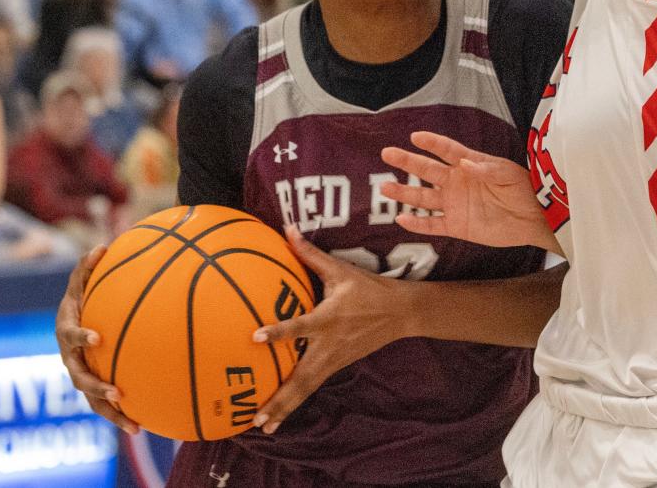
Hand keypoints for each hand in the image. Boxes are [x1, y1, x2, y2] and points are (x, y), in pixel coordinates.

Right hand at [56, 245, 139, 433]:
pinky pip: (104, 404)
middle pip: (79, 377)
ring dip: (111, 413)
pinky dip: (121, 416)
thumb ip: (88, 267)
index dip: (81, 336)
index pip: (70, 334)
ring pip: (91, 399)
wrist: (72, 323)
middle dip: (97, 386)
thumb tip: (101, 246)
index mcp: (66, 330)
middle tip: (117, 391)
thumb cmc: (81, 298)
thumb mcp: (81, 282)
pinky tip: (145, 425)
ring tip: (134, 424)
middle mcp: (70, 357)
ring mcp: (80, 374)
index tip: (97, 338)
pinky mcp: (92, 386)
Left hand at [250, 226, 408, 434]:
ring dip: (285, 408)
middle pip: (302, 375)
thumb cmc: (367, 287)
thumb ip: (310, 253)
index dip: (280, 332)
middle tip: (256, 415)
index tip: (256, 337)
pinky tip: (279, 417)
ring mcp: (334, 359)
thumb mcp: (340, 269)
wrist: (401, 312)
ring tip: (262, 426)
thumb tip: (286, 229)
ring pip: (306, 388)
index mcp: (328, 318)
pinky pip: (312, 387)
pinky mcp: (336, 366)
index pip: (300, 326)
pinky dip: (295, 403)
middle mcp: (328, 344)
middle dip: (279, 397)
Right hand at [380, 131, 555, 250]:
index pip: (447, 150)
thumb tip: (464, 164)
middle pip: (428, 170)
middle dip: (408, 161)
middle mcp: (458, 183)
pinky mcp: (458, 225)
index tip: (415, 136)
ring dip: (405, 192)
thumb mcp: (508, 175)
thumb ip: (486, 169)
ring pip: (424, 198)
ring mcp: (456, 204)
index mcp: (471, 165)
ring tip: (384, 187)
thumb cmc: (525, 190)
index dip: (432, 143)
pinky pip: (433, 225)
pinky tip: (401, 219)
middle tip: (387, 153)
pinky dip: (418, 224)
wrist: (535, 219)